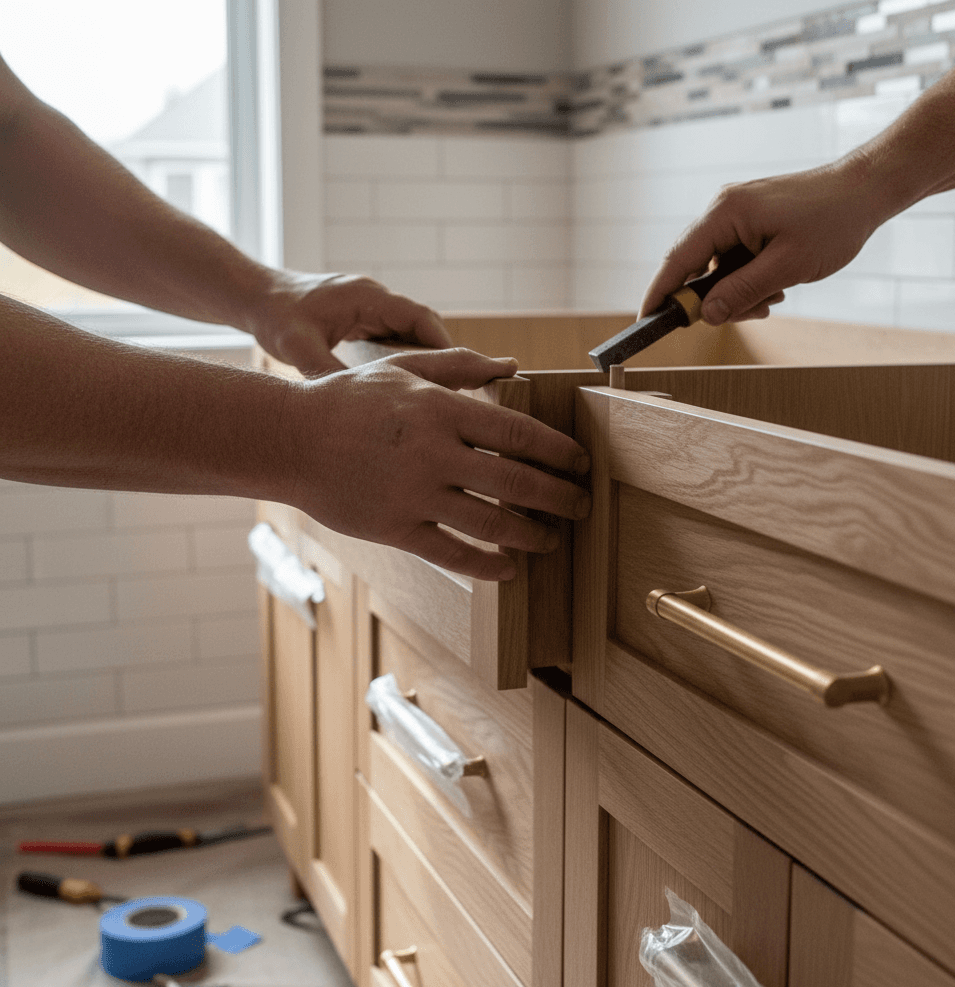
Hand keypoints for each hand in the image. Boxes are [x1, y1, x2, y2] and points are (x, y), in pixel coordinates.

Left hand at [250, 271, 451, 376]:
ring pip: (410, 334)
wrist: (253, 297)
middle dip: (440, 357)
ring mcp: (369, 308)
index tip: (460, 376)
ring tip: (436, 394)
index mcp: (366, 297)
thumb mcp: (298, 348)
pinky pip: (393, 338)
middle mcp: (374, 298)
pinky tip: (406, 388)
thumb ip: (327, 373)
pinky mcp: (362, 320)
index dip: (443, 346)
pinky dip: (404, 359)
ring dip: (423, 360)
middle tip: (455, 392)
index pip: (420, 317)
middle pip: (423, 326)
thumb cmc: (274, 316)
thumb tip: (357, 406)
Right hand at [281, 348, 591, 580]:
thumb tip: (511, 365)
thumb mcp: (402, 370)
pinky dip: (485, 565)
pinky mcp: (396, 529)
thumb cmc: (348, 400)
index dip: (558, 451)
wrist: (289, 439)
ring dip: (529, 535)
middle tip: (582, 506)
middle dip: (558, 497)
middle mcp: (434, 453)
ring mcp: (415, 495)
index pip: (517, 433)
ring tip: (551, 540)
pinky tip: (507, 569)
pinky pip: (452, 554)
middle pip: (515, 482)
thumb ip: (459, 367)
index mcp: (441, 411)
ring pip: (490, 523)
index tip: (581, 464)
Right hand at [640, 152, 885, 324]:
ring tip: (774, 298)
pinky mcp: (751, 220)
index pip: (677, 260)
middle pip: (695, 267)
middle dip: (714, 299)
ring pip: (718, 268)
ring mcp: (737, 214)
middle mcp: (724, 210)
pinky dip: (749, 279)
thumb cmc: (833, 222)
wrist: (867, 189)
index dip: (660, 293)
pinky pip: (735, 259)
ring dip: (738, 292)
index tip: (647, 320)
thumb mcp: (787, 267)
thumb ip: (742, 291)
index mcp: (726, 213)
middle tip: (750, 313)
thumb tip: (707, 315)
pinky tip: (777, 285)